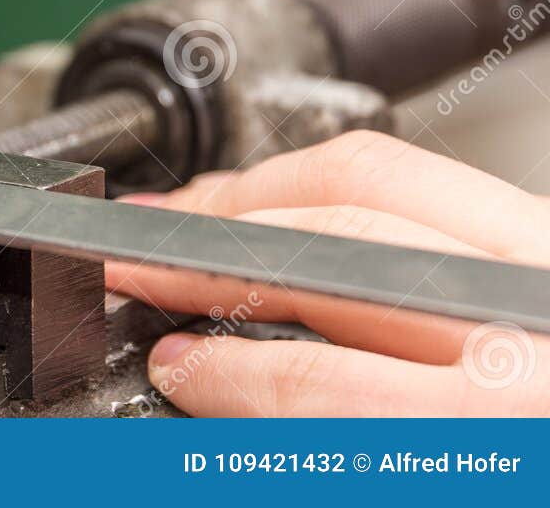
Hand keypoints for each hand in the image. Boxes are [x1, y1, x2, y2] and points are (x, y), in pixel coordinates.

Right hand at [108, 131, 549, 416]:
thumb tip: (219, 395)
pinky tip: (286, 202)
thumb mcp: (451, 469)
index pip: (320, 383)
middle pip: (333, 254)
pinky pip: (427, 177)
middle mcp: (540, 325)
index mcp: (510, 427)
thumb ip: (334, 438)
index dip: (221, 375)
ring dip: (259, 192)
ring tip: (192, 212)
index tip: (170, 365)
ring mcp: (549, 263)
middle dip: (213, 254)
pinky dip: (335, 181)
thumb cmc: (538, 455)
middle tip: (139, 259)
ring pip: (373, 178)